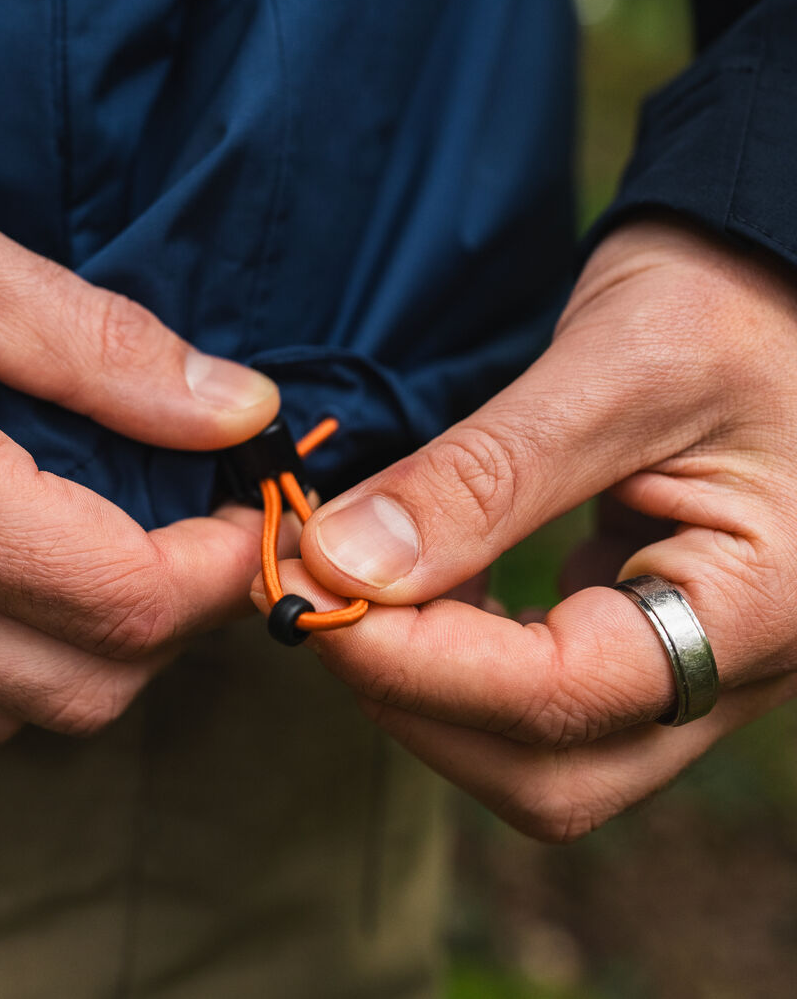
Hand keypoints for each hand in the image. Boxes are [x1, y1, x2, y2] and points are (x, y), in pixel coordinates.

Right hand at [0, 71, 278, 744]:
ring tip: (105, 534)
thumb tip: (233, 408)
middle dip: (171, 619)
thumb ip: (92, 344)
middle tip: (195, 519)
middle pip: (77, 690)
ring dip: (84, 645)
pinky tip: (0, 558)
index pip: (124, 603)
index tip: (251, 504)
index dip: (223, 570)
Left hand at [285, 219, 796, 839]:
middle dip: (412, 698)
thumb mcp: (608, 372)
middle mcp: (741, 667)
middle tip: (315, 595)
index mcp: (763, 604)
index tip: (305, 590)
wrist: (771, 284)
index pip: (564, 697)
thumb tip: (344, 564)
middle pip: (550, 771)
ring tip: (353, 581)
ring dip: (426, 687)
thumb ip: (483, 479)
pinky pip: (544, 696)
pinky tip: (418, 582)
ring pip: (540, 753)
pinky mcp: (654, 637)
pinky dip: (459, 658)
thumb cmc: (722, 301)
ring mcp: (700, 664)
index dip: (412, 660)